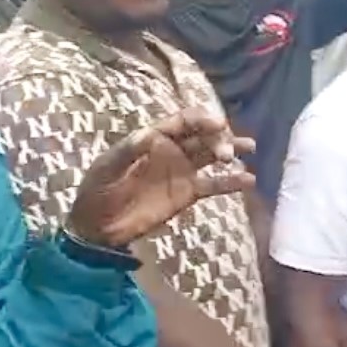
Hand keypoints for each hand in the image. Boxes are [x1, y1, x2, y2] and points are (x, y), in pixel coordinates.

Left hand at [67, 107, 256, 248]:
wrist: (98, 226)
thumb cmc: (97, 190)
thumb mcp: (107, 168)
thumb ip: (128, 151)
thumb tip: (150, 134)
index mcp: (154, 138)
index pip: (184, 121)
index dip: (202, 119)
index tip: (218, 124)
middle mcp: (173, 150)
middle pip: (203, 136)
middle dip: (219, 138)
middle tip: (227, 153)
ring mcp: (183, 171)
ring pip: (212, 155)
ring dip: (230, 150)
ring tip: (248, 149)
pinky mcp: (188, 193)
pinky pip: (214, 185)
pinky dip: (232, 182)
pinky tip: (249, 181)